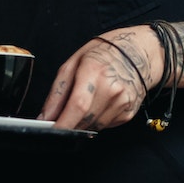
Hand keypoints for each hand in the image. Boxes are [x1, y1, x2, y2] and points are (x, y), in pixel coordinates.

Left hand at [38, 26, 162, 129]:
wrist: (137, 52)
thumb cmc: (105, 53)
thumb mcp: (73, 63)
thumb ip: (57, 92)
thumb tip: (45, 116)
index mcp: (95, 72)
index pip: (77, 106)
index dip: (63, 123)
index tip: (53, 130)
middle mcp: (112, 89)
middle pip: (84, 120)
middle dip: (69, 123)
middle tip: (64, 114)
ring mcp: (122, 102)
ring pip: (93, 127)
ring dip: (83, 122)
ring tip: (86, 102)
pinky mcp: (128, 113)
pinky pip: (105, 125)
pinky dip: (96, 119)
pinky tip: (100, 103)